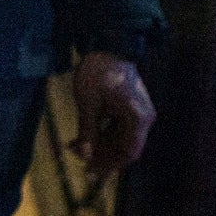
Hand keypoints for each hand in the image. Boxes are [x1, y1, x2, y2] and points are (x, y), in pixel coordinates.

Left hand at [72, 51, 154, 175]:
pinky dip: (101, 133)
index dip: (110, 164)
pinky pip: (117, 128)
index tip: (90, 170)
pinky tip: (80, 137)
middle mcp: (143, 118)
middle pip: (124, 147)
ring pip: (119, 139)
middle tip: (76, 158)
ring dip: (98, 145)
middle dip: (100, 155)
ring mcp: (138, 112)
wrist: (109, 45)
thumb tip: (84, 155)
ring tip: (72, 146)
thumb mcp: (88, 104)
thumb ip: (87, 131)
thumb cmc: (98, 72)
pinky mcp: (130, 108)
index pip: (129, 152)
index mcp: (137, 118)